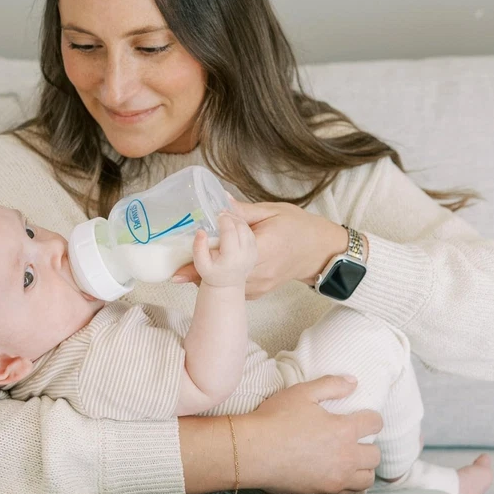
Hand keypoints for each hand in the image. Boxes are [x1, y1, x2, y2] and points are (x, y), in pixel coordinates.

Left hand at [173, 195, 348, 299]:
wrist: (320, 252)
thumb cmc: (298, 227)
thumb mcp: (272, 211)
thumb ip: (243, 211)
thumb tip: (217, 200)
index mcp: (263, 249)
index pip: (227, 257)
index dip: (202, 259)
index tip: (180, 264)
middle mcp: (259, 273)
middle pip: (221, 277)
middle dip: (197, 272)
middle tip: (173, 270)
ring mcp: (258, 286)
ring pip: (225, 286)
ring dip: (206, 278)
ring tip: (186, 270)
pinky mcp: (257, 293)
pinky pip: (233, 289)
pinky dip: (220, 281)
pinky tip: (210, 272)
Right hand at [236, 375, 382, 493]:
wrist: (251, 451)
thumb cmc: (274, 419)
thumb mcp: (302, 393)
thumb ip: (331, 385)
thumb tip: (354, 382)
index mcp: (344, 430)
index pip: (375, 423)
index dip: (371, 418)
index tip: (363, 418)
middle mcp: (345, 457)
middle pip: (375, 455)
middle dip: (368, 445)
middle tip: (354, 441)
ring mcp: (335, 479)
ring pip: (367, 479)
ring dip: (362, 468)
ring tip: (349, 461)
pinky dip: (350, 487)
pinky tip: (338, 478)